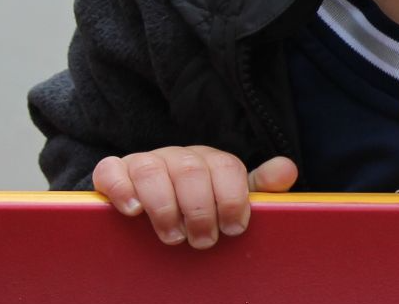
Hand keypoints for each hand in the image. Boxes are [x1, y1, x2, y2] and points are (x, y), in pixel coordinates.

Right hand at [93, 147, 297, 248]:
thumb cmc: (202, 206)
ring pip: (152, 171)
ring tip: (173, 236)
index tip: (234, 228)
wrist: (154, 204)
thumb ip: (260, 188)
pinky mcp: (115, 171)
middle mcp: (179, 157)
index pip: (226, 167)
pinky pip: (111, 170)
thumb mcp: (232, 199)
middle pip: (191, 171)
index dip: (232, 198)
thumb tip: (287, 169)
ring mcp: (146, 162)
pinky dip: (121, 189)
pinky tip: (133, 212)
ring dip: (164, 207)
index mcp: (211, 161)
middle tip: (203, 241)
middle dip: (200, 210)